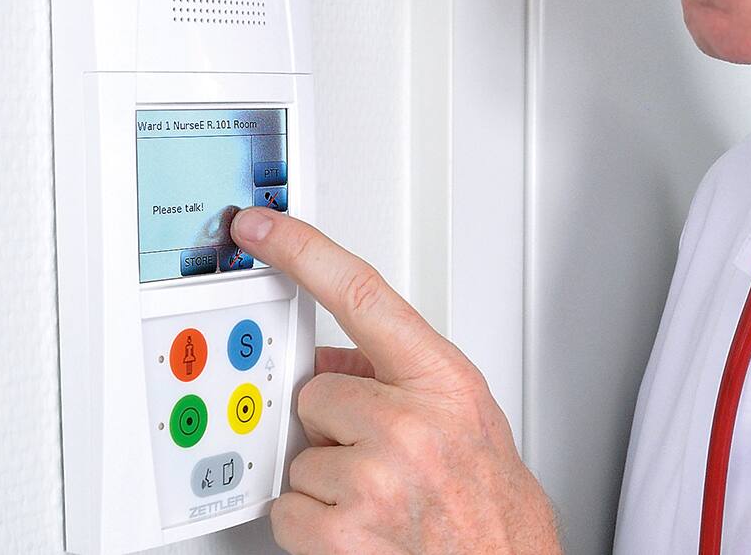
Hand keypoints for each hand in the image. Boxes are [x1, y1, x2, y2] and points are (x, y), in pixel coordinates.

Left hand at [231, 206, 561, 554]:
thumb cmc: (489, 499)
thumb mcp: (462, 414)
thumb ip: (399, 374)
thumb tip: (327, 358)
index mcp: (443, 380)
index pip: (362, 293)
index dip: (304, 251)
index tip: (262, 226)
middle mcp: (410, 423)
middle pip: (317, 390)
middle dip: (336, 424)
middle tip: (383, 456)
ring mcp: (376, 476)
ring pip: (300, 454)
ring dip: (327, 478)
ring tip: (379, 498)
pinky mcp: (345, 530)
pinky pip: (287, 507)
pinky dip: (310, 524)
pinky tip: (358, 526)